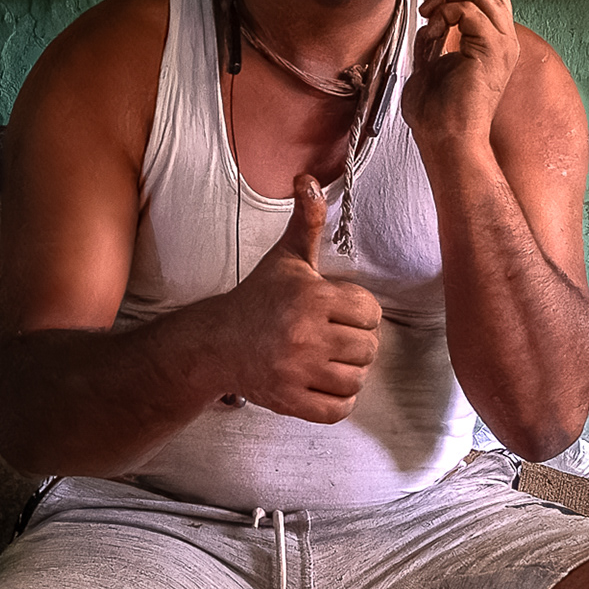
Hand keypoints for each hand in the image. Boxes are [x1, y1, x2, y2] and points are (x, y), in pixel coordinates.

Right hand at [221, 176, 380, 421]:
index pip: (370, 313)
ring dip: (349, 371)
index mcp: (310, 299)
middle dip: (356, 342)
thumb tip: (307, 179)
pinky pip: (338, 409)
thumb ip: (306, 221)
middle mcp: (304, 336)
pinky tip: (324, 382)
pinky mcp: (289, 401)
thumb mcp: (286, 258)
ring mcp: (296, 372)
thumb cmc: (260, 298)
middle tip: (334, 336)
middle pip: (368, 348)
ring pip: (356, 380)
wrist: (218, 342)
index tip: (340, 311)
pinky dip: (338, 400)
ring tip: (330, 359)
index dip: (360, 312)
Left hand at [402, 0, 519, 162]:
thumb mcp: (430, 62)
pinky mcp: (492, 52)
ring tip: (429, 8)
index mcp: (493, 40)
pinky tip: (435, 25)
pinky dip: (449, 10)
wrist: (445, 139)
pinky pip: (473, 11)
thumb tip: (431, 12)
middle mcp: (504, 39)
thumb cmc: (438, 113)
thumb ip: (435, 36)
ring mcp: (502, 45)